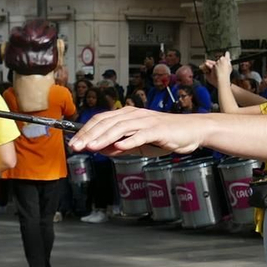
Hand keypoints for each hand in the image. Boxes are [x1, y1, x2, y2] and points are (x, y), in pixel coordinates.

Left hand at [71, 108, 203, 157]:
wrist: (192, 131)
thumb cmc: (166, 136)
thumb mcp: (138, 143)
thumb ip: (120, 146)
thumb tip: (101, 150)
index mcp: (128, 115)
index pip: (101, 120)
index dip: (85, 130)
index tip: (74, 143)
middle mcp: (134, 115)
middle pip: (106, 122)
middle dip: (89, 135)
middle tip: (76, 147)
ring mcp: (146, 121)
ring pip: (120, 128)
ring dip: (103, 138)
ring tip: (91, 147)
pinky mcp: (158, 130)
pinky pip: (141, 135)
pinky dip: (129, 141)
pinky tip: (118, 147)